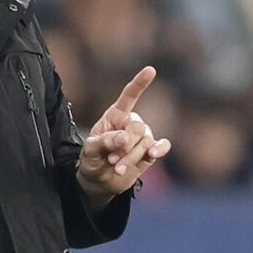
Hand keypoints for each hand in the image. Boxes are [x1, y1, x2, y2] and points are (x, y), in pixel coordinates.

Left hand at [77, 66, 171, 204]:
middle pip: (138, 126)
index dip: (140, 83)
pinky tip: (153, 155)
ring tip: (117, 168)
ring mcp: (142, 137)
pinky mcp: (150, 152)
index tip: (151, 70)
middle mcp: (131, 123)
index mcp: (115, 115)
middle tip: (112, 160)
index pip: (129, 96)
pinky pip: (162, 146)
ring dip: (131, 157)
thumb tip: (124, 138)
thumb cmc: (92, 159)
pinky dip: (160, 149)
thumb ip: (105, 141)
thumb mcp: (90, 150)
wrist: (99, 182)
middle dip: (126, 145)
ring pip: (146, 141)